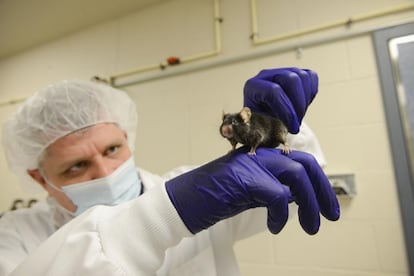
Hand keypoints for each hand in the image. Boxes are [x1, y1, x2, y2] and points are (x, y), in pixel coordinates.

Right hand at [165, 147, 339, 234]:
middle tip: (331, 216)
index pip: (300, 161)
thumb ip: (272, 188)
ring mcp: (252, 164)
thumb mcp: (250, 192)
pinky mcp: (245, 179)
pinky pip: (277, 195)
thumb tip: (298, 196)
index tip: (327, 205)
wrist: (182, 201)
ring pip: (297, 175)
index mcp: (261, 157)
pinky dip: (281, 214)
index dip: (318, 182)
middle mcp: (259, 156)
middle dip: (323, 191)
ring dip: (309, 204)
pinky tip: (276, 227)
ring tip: (311, 228)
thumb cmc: (213, 198)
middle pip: (305, 164)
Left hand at [244, 67, 317, 133]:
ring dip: (305, 100)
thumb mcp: (259, 129)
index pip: (273, 91)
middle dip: (299, 104)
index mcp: (253, 86)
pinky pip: (310, 76)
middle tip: (297, 122)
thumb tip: (280, 136)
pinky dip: (311, 92)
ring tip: (298, 116)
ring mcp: (282, 72)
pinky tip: (303, 105)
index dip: (287, 111)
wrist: (264, 120)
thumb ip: (266, 130)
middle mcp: (266, 76)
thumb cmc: (260, 124)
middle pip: (291, 79)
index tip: (292, 127)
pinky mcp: (295, 73)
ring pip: (302, 76)